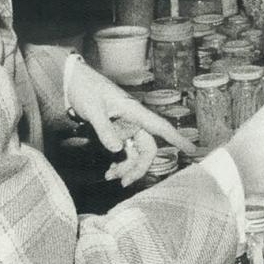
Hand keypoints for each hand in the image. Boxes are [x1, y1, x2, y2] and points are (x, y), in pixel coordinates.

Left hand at [64, 61, 195, 188]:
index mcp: (134, 111)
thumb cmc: (85, 88)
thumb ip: (104, 128)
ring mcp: (125, 127)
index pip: (160, 127)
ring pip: (135, 152)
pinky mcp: (116, 131)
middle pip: (147, 148)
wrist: (72, 81)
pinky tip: (111, 170)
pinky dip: (120, 162)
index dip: (177, 138)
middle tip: (124, 182)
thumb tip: (117, 148)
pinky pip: (125, 150)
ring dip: (127, 167)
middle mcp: (134, 120)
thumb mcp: (92, 108)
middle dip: (139, 167)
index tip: (191, 149)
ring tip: (110, 176)